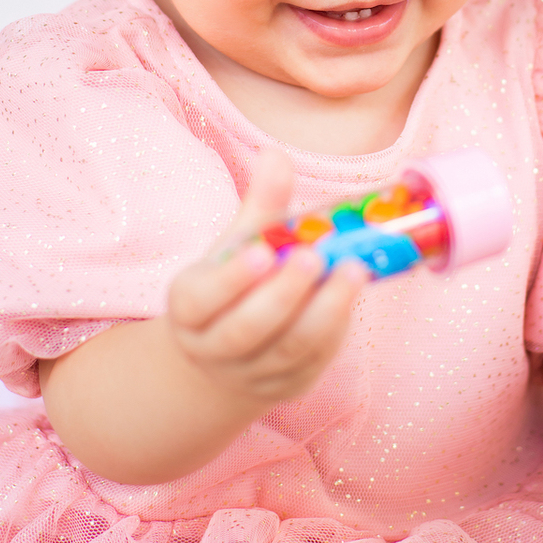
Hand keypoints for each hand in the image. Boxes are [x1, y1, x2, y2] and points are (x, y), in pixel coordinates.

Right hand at [168, 149, 369, 410]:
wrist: (228, 349)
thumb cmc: (235, 282)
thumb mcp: (236, 244)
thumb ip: (258, 207)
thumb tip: (276, 156)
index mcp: (189, 307)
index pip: (201, 299)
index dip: (230, 280)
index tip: (263, 251)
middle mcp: (212, 347)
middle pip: (246, 330)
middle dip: (284, 294)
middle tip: (316, 256)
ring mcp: (250, 374)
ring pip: (287, 350)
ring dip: (324, 311)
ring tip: (353, 270)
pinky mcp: (286, 387)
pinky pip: (313, 362)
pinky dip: (335, 329)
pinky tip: (351, 294)